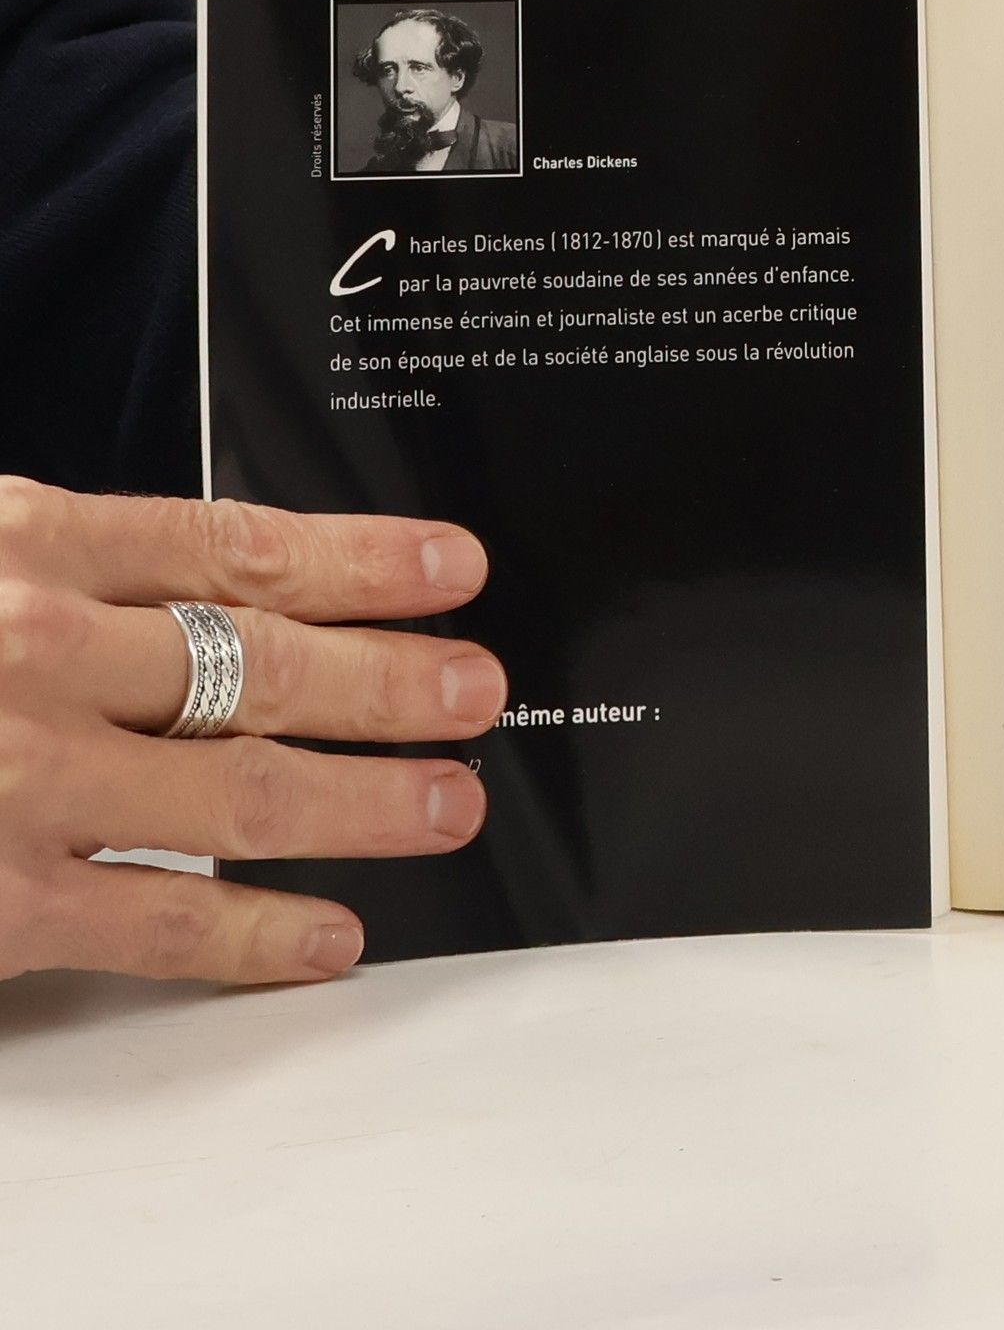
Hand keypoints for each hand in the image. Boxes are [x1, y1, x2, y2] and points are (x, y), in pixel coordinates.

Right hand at [0, 481, 502, 984]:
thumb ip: (74, 575)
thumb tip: (209, 592)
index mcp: (30, 550)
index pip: (240, 550)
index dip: (365, 564)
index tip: (450, 568)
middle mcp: (42, 656)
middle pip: (266, 664)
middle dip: (393, 682)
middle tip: (476, 689)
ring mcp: (26, 780)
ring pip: (246, 791)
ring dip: (367, 803)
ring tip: (449, 804)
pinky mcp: (2, 902)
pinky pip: (162, 918)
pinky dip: (259, 932)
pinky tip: (329, 934)